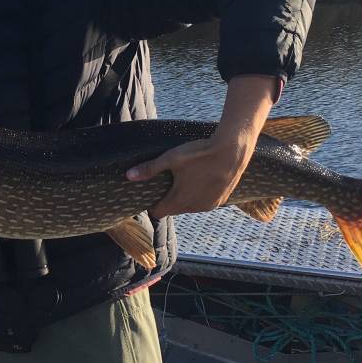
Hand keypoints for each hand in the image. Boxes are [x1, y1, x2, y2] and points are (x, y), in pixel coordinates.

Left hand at [126, 75, 278, 217]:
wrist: (233, 149)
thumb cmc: (199, 153)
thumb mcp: (171, 158)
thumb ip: (149, 169)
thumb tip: (128, 176)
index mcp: (179, 201)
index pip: (158, 213)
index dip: (152, 204)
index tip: (152, 192)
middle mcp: (194, 208)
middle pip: (173, 210)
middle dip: (168, 199)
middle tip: (168, 182)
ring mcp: (209, 206)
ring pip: (190, 207)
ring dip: (185, 198)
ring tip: (185, 179)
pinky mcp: (221, 201)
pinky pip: (204, 203)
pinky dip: (200, 195)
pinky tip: (201, 179)